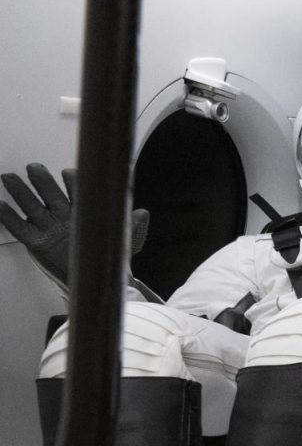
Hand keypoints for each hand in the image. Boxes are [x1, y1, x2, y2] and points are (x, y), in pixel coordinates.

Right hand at [0, 164, 148, 286]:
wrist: (99, 277)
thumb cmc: (110, 255)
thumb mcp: (127, 239)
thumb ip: (133, 225)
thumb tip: (143, 213)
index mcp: (83, 211)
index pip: (77, 191)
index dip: (74, 182)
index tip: (69, 173)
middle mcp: (64, 216)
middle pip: (50, 195)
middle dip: (42, 181)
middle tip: (34, 168)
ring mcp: (50, 228)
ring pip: (32, 207)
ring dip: (20, 192)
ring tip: (8, 178)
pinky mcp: (38, 243)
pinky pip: (21, 229)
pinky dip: (9, 218)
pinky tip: (0, 205)